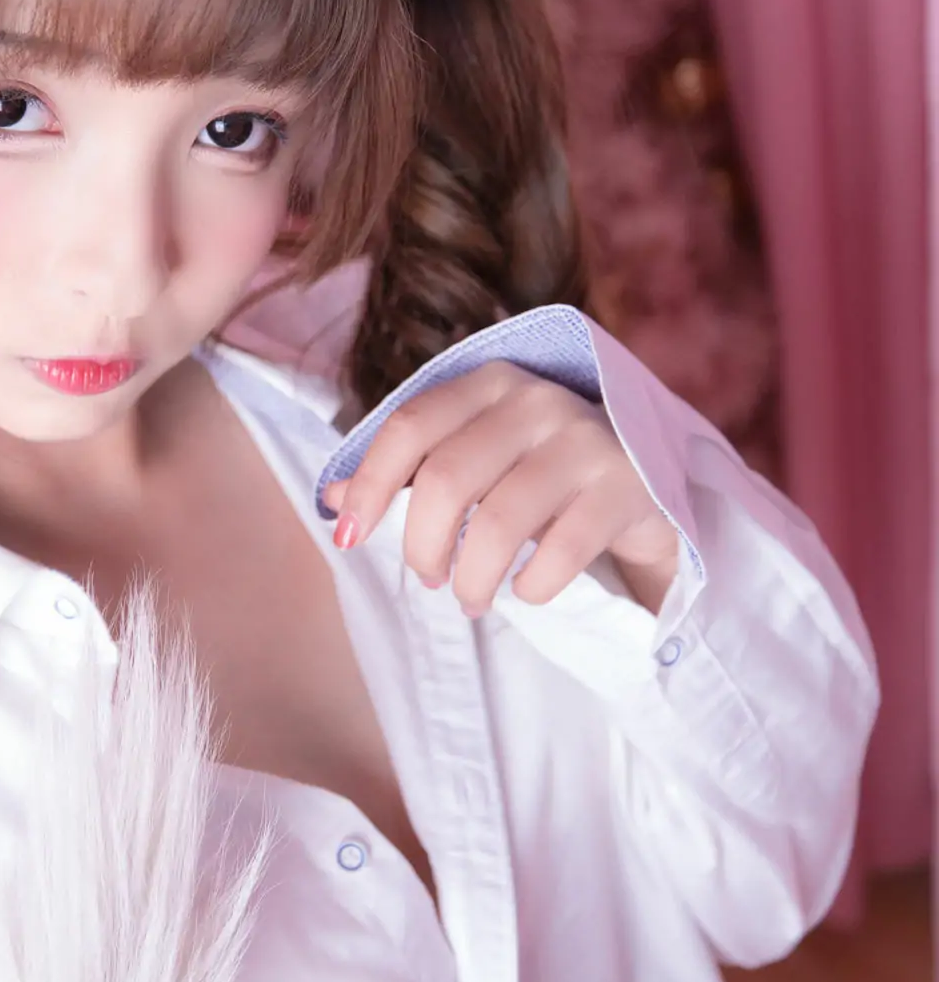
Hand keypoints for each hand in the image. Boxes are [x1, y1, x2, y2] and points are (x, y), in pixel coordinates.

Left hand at [323, 361, 679, 616]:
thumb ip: (411, 472)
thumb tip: (331, 501)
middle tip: (428, 578)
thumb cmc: (543, 474)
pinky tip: (525, 592)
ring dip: (472, 578)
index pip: (409, 426)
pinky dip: (531, 587)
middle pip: (448, 479)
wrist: (650, 487)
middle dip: (422, 545)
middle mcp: (537, 400)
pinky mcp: (628, 488)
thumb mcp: (477, 460)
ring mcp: (587, 441)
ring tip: (469, 599)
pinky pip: (562, 551)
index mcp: (490, 382)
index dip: (370, 485)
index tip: (349, 537)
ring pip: (501, 521)